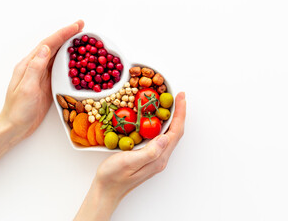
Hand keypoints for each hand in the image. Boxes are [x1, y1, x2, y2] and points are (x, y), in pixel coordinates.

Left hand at [0, 20, 83, 141]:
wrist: (15, 126)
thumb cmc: (18, 109)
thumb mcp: (27, 87)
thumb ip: (36, 67)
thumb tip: (45, 48)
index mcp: (29, 65)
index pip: (48, 45)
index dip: (62, 34)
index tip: (76, 26)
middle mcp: (36, 68)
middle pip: (54, 47)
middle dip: (68, 36)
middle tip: (83, 28)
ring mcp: (43, 76)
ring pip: (58, 57)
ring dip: (70, 47)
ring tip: (83, 41)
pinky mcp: (48, 85)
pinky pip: (61, 70)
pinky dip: (71, 63)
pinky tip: (78, 62)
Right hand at [74, 92, 185, 220]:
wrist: (106, 191)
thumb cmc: (113, 177)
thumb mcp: (129, 162)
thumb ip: (149, 152)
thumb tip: (165, 138)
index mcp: (158, 158)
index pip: (175, 132)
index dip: (180, 114)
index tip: (181, 97)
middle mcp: (161, 158)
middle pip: (176, 132)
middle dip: (180, 113)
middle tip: (179, 96)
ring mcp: (156, 158)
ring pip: (170, 134)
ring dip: (173, 118)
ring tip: (172, 103)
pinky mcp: (149, 156)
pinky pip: (161, 137)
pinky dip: (163, 124)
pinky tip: (157, 118)